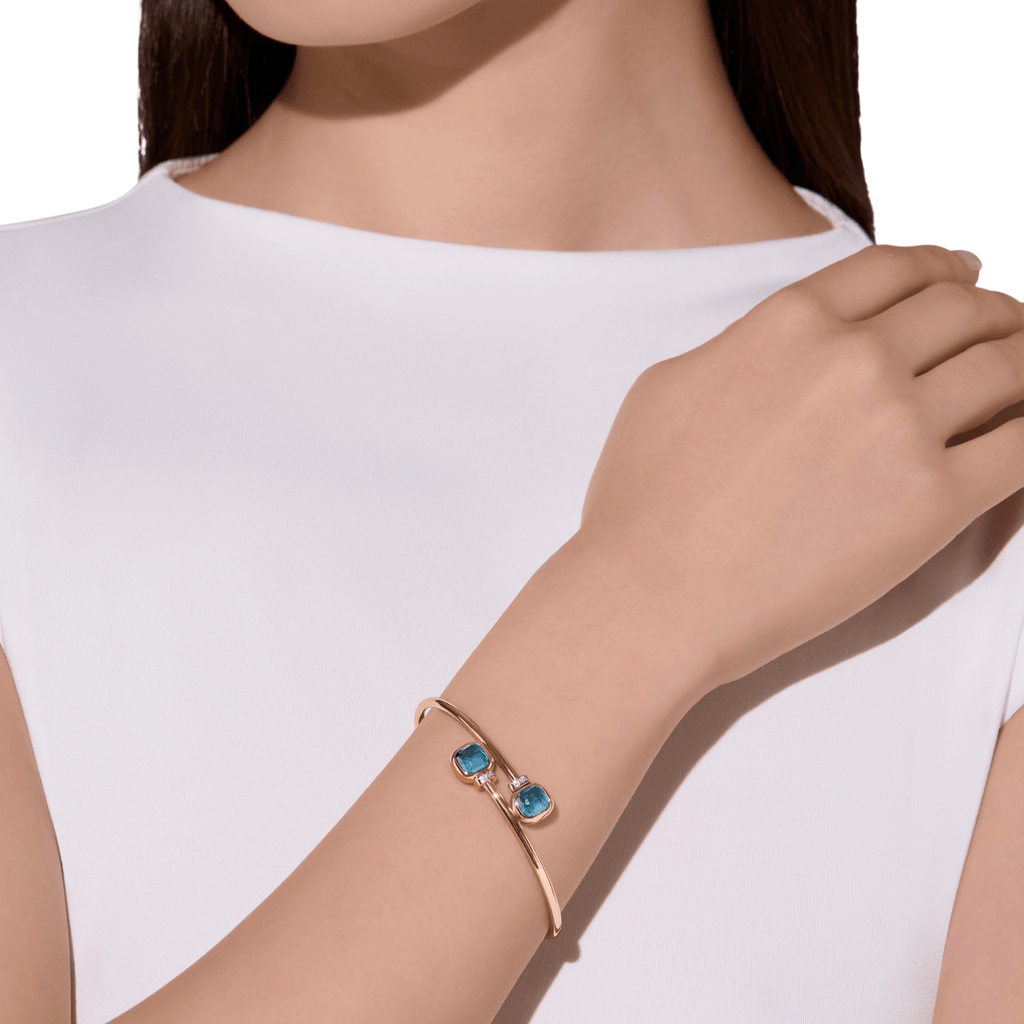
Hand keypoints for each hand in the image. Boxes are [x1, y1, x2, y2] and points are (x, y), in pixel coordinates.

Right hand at [579, 244, 1023, 693]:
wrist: (656, 591)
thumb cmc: (644, 500)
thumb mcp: (670, 385)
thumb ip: (742, 348)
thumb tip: (781, 350)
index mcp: (789, 322)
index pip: (894, 268)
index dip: (940, 264)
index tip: (962, 274)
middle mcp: (856, 358)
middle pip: (963, 310)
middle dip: (994, 311)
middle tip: (1005, 327)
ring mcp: (902, 427)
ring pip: (1008, 367)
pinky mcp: (934, 502)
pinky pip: (1023, 448)